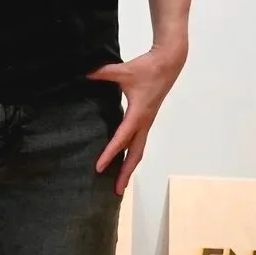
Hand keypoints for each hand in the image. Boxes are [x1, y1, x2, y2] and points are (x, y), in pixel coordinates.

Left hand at [86, 43, 186, 196]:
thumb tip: (86, 74)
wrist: (169, 63)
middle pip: (135, 154)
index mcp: (138, 114)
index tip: (99, 168)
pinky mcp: (147, 119)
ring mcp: (147, 123)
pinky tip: (123, 160)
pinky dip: (131, 155)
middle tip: (116, 191)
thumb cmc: (147, 67)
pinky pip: (139, 142)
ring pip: (139, 150)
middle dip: (125, 173)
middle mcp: (144, 123)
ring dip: (130, 167)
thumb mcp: (123, 71)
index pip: (121, 139)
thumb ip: (103, 73)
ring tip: (120, 183)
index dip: (110, 154)